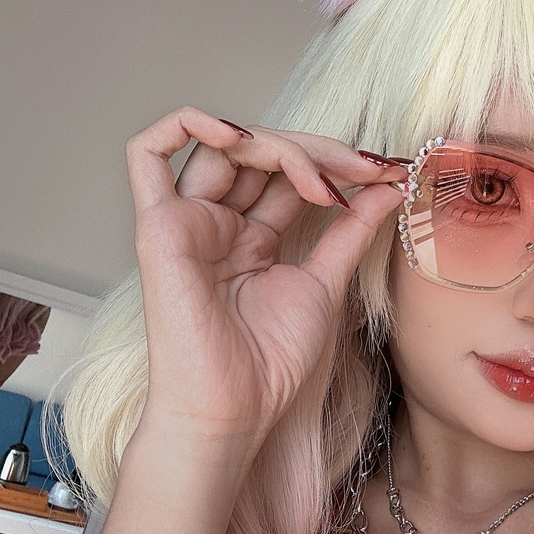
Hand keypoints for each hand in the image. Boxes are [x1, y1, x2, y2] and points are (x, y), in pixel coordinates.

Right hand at [126, 107, 404, 445]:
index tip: (385, 173)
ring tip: (322, 179)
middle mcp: (216, 224)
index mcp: (250, 238)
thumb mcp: (324, 283)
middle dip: (318, 150)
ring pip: (224, 146)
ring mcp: (186, 222)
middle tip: (364, 168)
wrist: (234, 410)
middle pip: (260, 153)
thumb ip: (349, 230)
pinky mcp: (158, 226)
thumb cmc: (269, 364)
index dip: (335, 163)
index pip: (288, 173)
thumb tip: (386, 184)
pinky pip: (147, 154)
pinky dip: (184, 124)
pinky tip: (235, 134)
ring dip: (281, 146)